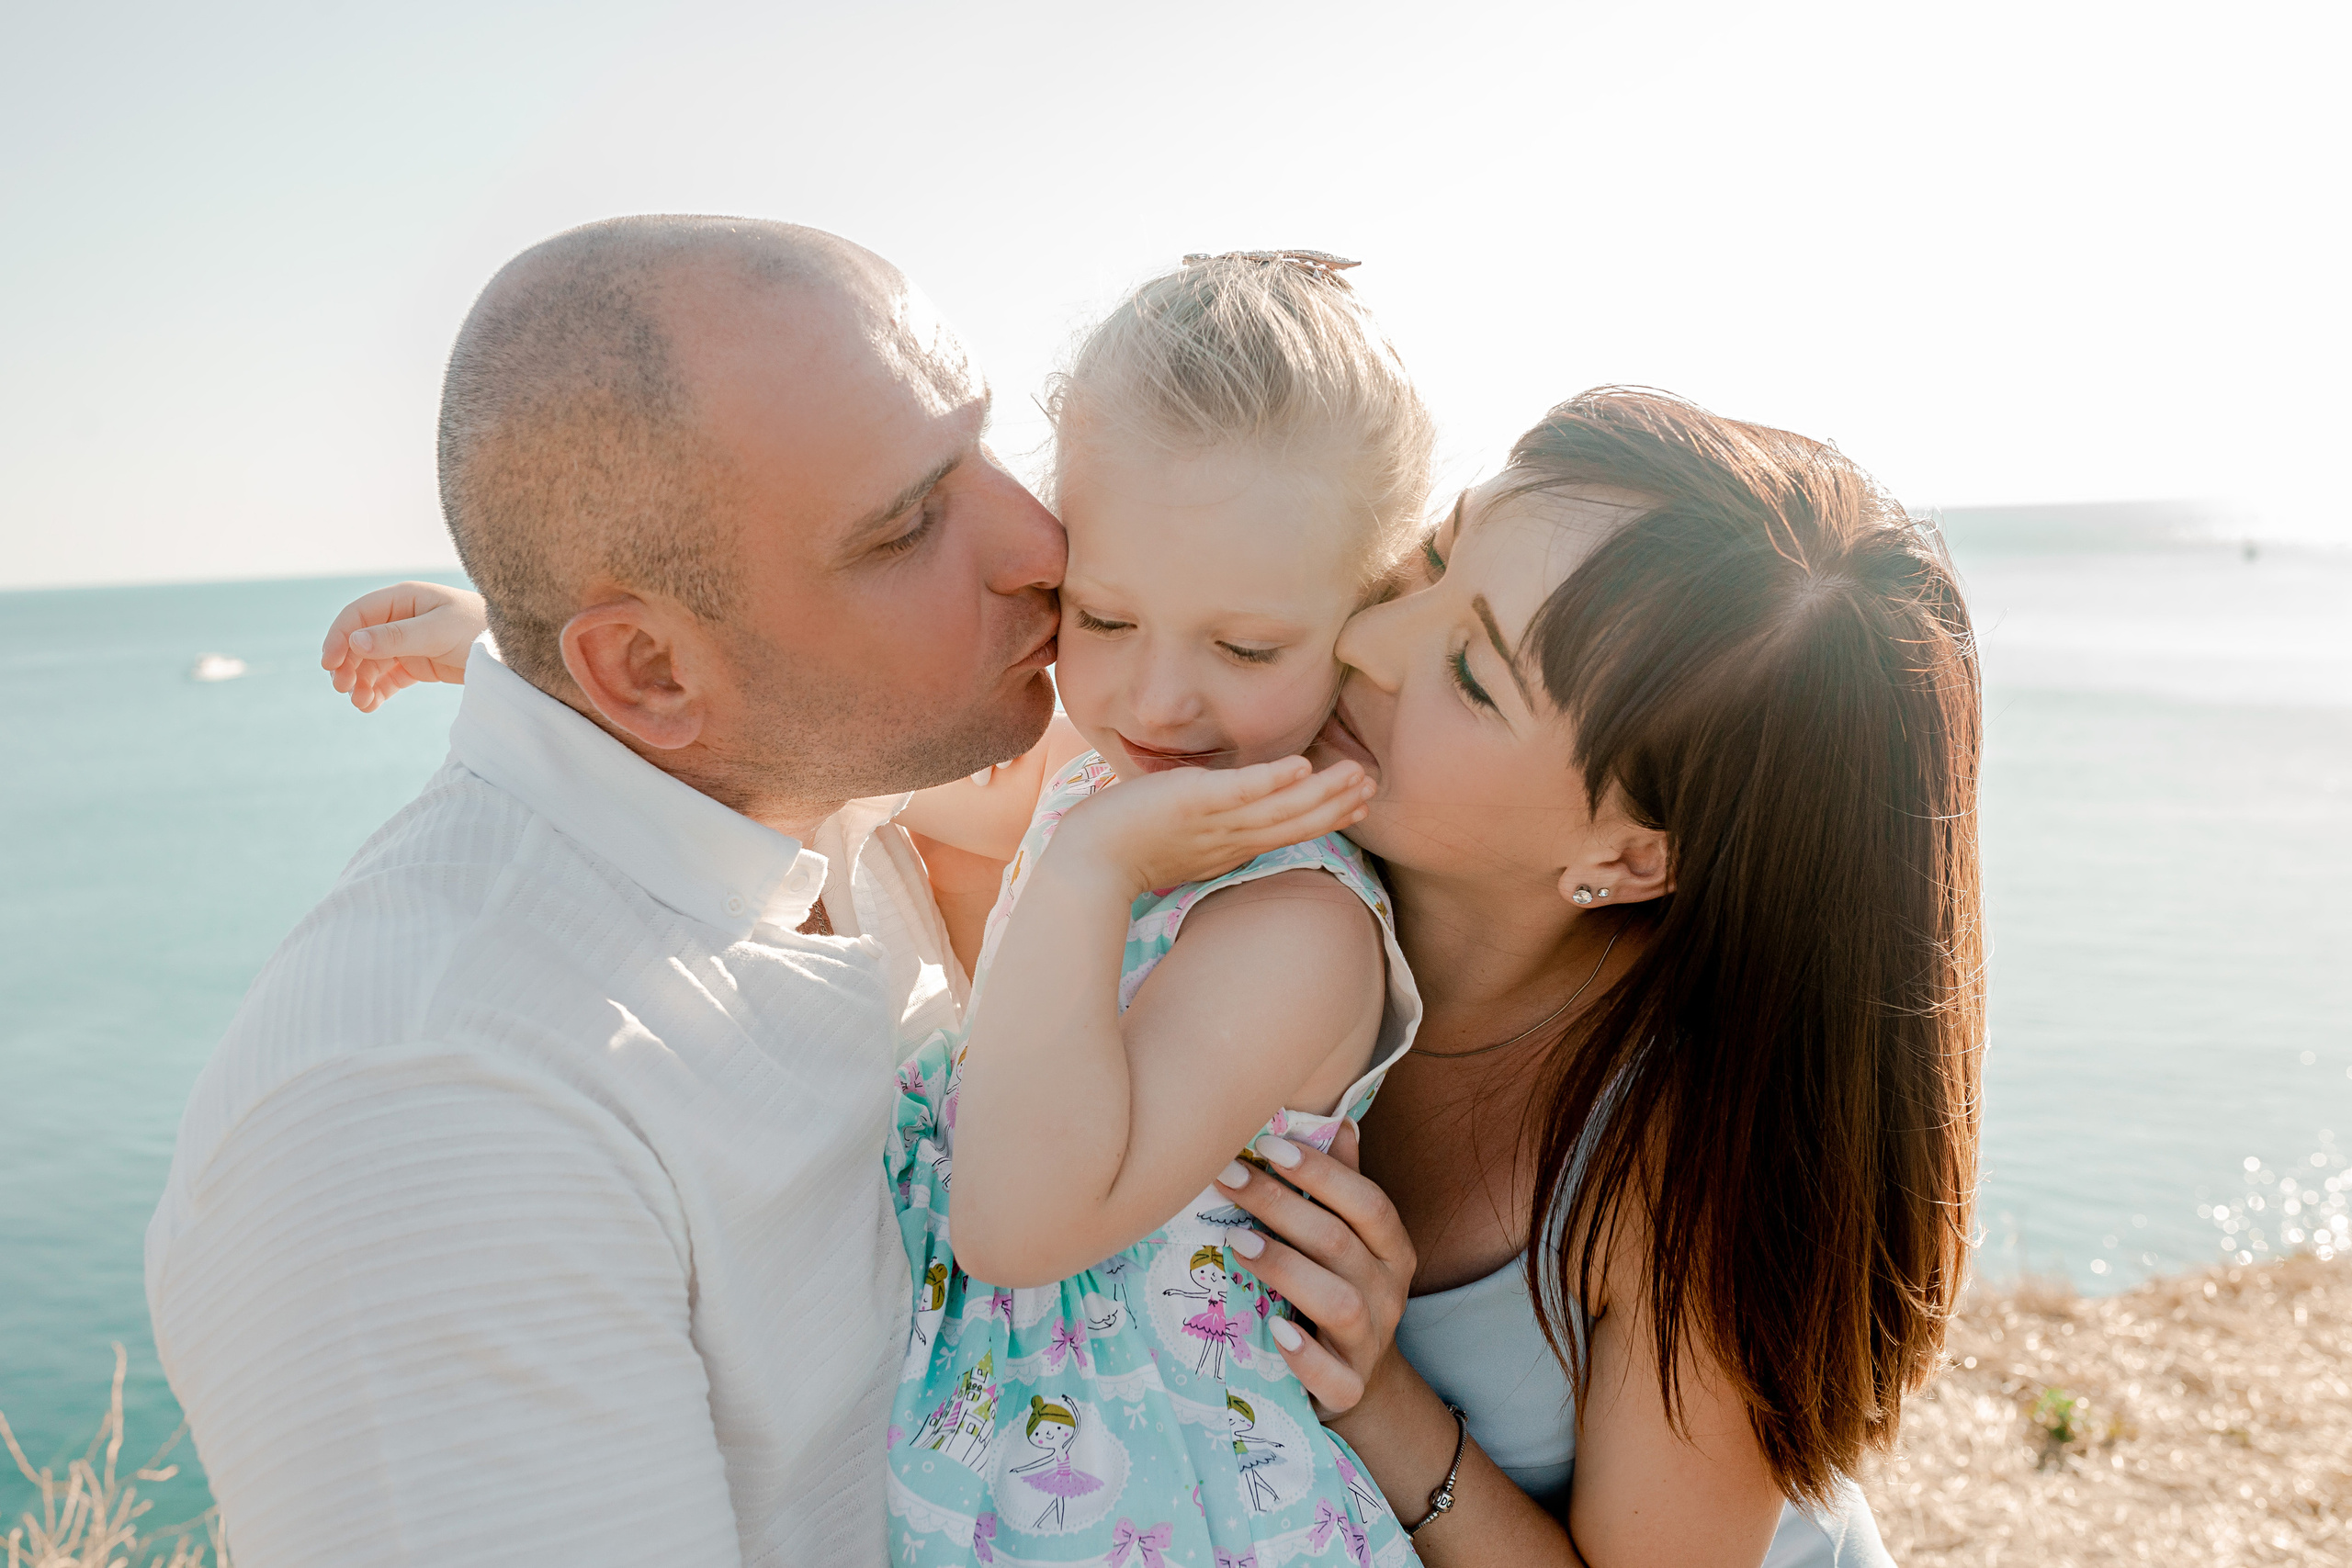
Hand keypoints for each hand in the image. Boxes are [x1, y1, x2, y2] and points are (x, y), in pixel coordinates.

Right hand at [319, 582, 488, 711]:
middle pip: (359, 642)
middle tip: (344, 688)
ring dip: (360, 682)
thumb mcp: (437, 632)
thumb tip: (354, 641)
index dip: (338, 638)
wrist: (515, 651)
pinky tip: (370, 705)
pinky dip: (376, 691)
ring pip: (371, 663)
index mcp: (403, 599)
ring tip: (361, 702)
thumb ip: (397, 637)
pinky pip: (388, 678)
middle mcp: (401, 619)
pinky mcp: (417, 665)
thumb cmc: (479, 629)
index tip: (329, 664)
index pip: (358, 616)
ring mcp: (408, 643)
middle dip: (348, 664)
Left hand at [1057, 757, 1374, 894]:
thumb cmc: (1119, 849)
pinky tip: (1301, 767)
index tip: (1357, 805)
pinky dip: (1272, 782)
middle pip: (1294, 822)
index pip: (1285, 830)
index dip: (1324, 817)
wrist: (1084, 863)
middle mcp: (1228, 839)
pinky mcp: (1192, 804)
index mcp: (1227, 848)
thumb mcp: (1174, 839)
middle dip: (1336, 804)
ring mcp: (1213, 824)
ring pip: (1279, 809)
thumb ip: (1202, 826)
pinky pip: (1239, 792)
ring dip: (1322, 792)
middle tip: (1373, 785)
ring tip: (1356, 773)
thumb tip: (1215, 810)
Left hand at [1215, 1121, 1418, 1417]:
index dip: (1321, 1172)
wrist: (1357, 1383)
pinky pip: (1334, 1377)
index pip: (1368, 1202)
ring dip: (1286, 1268)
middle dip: (1280, 1205)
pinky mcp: (1349, 1388)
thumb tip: (1340, 1122)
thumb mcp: (1348, 1241)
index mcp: (1392, 1249)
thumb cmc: (1339, 1291)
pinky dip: (1305, 1356)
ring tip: (1236, 1241)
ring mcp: (1371, 1343)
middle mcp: (1390, 1293)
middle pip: (1340, 1243)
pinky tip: (1275, 1330)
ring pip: (1340, 1303)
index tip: (1266, 1145)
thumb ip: (1343, 1186)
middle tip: (1227, 1178)